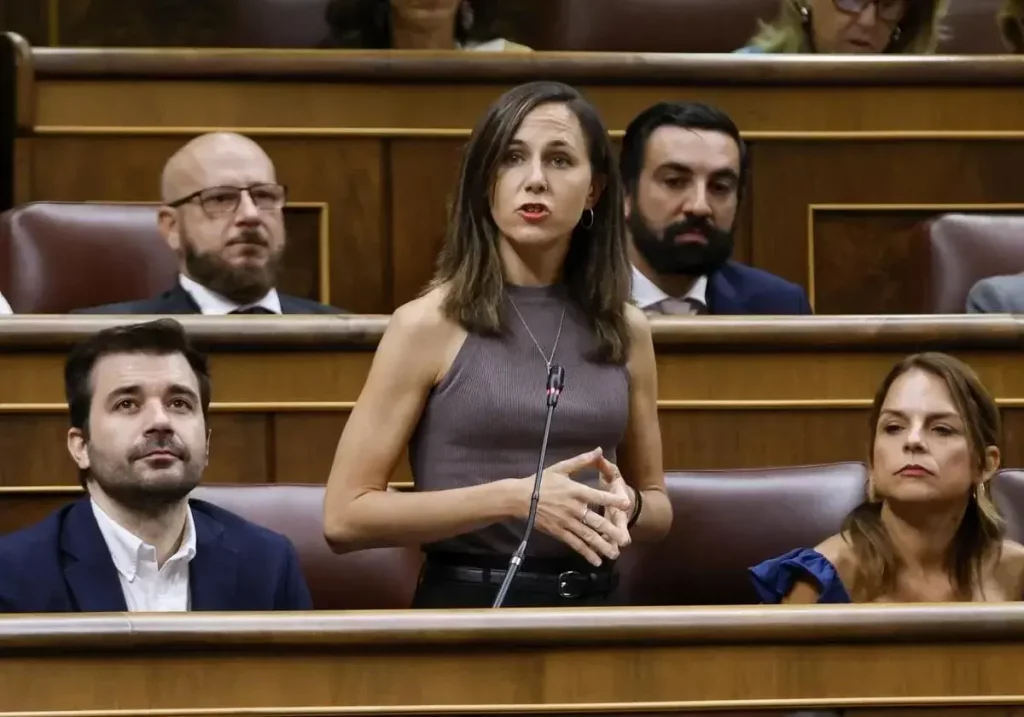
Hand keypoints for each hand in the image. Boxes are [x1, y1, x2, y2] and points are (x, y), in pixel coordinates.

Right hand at [516, 448, 630, 566]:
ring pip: (587, 536)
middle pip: (596, 521)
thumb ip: (582, 460)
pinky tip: (596, 561)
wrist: (519, 498)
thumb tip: (599, 449)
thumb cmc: (541, 481)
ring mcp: (566, 522)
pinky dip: (586, 553)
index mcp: (576, 491)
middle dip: (611, 532)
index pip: (598, 496)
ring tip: (615, 555)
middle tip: (625, 540)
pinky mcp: (559, 532)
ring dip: (602, 546)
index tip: (626, 504)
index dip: (612, 500)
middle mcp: (574, 509)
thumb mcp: (561, 468)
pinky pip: (575, 544)